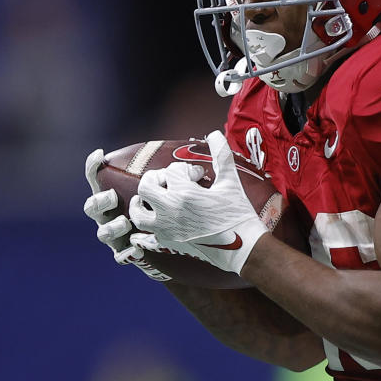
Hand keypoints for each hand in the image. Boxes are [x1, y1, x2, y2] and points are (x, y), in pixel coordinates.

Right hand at [83, 148, 170, 281]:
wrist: (176, 241)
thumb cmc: (171, 206)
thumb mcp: (168, 187)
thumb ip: (169, 171)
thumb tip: (198, 146)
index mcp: (116, 194)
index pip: (98, 179)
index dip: (93, 167)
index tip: (99, 154)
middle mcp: (110, 214)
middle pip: (92, 207)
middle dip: (99, 201)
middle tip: (113, 197)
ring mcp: (116, 235)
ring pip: (103, 232)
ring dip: (111, 227)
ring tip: (126, 223)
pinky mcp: (126, 254)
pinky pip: (120, 256)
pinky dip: (126, 253)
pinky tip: (136, 250)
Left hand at [129, 130, 268, 273]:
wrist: (242, 247)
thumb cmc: (238, 213)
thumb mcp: (231, 181)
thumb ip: (222, 154)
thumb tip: (214, 133)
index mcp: (184, 194)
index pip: (173, 171)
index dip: (187, 170)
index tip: (201, 177)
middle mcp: (170, 211)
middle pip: (146, 186)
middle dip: (156, 178)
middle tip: (170, 181)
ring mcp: (167, 229)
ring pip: (138, 214)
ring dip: (141, 204)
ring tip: (149, 200)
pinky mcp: (169, 244)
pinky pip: (146, 240)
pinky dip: (143, 234)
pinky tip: (147, 230)